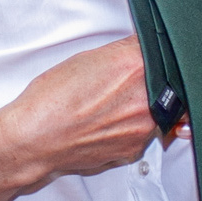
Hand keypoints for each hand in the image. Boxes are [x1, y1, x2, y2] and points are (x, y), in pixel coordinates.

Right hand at [4, 37, 159, 181]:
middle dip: (147, 80)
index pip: (161, 51)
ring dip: (141, 105)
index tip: (141, 55)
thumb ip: (123, 53)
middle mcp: (145, 99)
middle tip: (122, 82)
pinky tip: (106, 121)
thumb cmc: (52, 99)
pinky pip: (143, 133)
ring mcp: (143, 128)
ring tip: (109, 104)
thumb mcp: (88, 58)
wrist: (36, 139)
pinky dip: (130, 126)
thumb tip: (141, 51)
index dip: (151, 52)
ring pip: (156, 110)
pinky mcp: (134, 149)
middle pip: (165, 83)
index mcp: (134, 66)